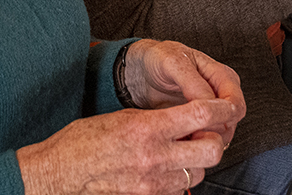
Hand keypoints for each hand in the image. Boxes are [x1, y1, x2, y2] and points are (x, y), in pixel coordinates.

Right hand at [17, 98, 236, 194]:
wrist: (62, 171)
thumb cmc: (85, 138)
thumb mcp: (123, 116)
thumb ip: (157, 119)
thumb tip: (186, 119)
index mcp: (147, 127)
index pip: (200, 114)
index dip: (222, 108)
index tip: (229, 104)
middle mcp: (155, 155)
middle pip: (212, 149)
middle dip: (216, 138)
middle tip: (207, 130)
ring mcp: (154, 180)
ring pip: (200, 172)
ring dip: (199, 159)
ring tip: (185, 148)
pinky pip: (180, 186)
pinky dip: (182, 175)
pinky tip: (169, 164)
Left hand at [124, 40, 245, 143]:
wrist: (143, 69)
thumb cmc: (160, 60)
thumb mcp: (175, 65)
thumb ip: (195, 85)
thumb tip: (212, 108)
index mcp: (223, 76)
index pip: (236, 106)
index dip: (221, 120)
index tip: (197, 125)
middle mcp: (222, 94)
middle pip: (231, 124)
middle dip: (212, 133)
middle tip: (186, 133)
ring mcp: (212, 110)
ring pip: (220, 135)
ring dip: (201, 140)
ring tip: (178, 135)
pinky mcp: (200, 122)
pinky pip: (205, 139)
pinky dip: (193, 142)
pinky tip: (178, 138)